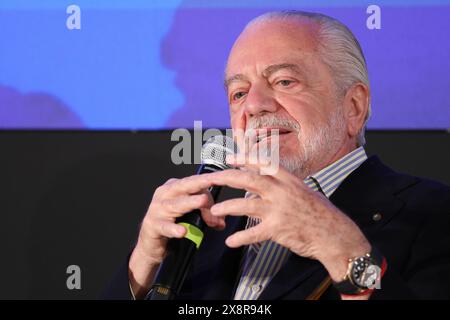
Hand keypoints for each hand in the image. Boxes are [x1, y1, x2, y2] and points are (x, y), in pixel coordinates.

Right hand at [129, 176, 225, 298]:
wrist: (151, 243)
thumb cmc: (171, 223)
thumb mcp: (191, 215)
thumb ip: (207, 215)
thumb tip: (221, 220)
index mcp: (175, 187)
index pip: (195, 182)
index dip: (210, 183)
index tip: (224, 178)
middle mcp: (165, 194)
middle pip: (185, 187)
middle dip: (201, 183)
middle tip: (215, 180)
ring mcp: (157, 209)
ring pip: (176, 204)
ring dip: (190, 203)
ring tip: (202, 201)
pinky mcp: (153, 225)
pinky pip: (165, 227)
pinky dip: (174, 229)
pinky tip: (182, 231)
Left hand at [206, 156, 370, 283]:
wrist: (335, 235)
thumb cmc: (321, 214)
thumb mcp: (305, 191)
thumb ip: (285, 185)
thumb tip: (267, 177)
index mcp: (290, 181)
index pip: (264, 164)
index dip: (245, 159)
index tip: (230, 158)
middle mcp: (283, 192)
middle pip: (250, 180)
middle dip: (228, 177)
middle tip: (212, 179)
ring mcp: (279, 210)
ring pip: (247, 205)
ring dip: (228, 207)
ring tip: (215, 210)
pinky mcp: (278, 229)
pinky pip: (254, 233)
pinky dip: (240, 238)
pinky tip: (230, 241)